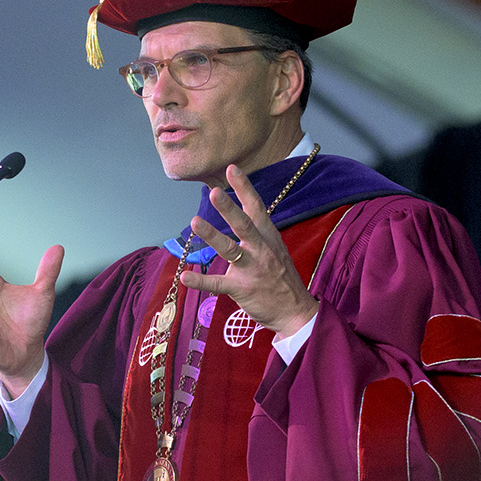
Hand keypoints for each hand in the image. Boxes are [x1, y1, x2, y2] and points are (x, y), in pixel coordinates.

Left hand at [179, 166, 319, 337]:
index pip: (256, 207)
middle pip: (244, 225)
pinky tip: (185, 276)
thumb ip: (258, 230)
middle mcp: (261, 249)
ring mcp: (252, 269)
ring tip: (195, 221)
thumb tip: (242, 209)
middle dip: (229, 208)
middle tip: (215, 192)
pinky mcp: (242, 289)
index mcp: (268, 237)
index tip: (232, 169)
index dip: (244, 187)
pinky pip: (218, 284)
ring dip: (212, 235)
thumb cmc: (281, 277)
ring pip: (230, 249)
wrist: (295, 311)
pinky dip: (201, 281)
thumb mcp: (275, 248)